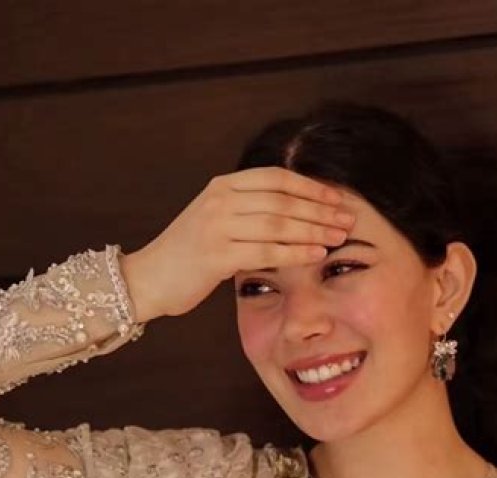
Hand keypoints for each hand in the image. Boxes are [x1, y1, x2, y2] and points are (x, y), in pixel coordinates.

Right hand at [120, 167, 355, 320]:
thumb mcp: (217, 221)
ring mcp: (216, 226)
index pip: (277, 178)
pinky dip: (295, 252)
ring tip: (339, 238)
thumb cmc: (187, 256)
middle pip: (282, 200)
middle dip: (320, 210)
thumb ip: (248, 211)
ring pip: (278, 223)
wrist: (148, 279)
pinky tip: (315, 255)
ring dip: (313, 230)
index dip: (311, 187)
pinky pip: (266, 250)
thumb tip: (294, 212)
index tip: (338, 199)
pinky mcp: (215, 255)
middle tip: (348, 220)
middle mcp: (220, 200)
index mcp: (223, 186)